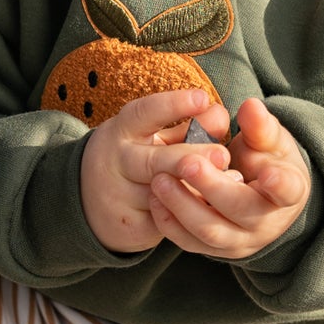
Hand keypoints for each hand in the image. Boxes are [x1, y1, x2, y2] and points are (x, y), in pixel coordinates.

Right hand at [80, 87, 234, 252]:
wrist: (90, 199)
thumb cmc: (137, 155)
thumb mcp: (156, 135)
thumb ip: (190, 125)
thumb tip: (221, 114)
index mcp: (123, 130)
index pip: (143, 114)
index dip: (172, 106)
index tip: (202, 98)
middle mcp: (117, 162)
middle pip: (154, 162)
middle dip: (188, 158)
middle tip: (223, 155)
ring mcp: (120, 197)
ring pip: (164, 196)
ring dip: (199, 190)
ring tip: (233, 182)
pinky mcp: (130, 226)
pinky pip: (166, 221)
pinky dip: (192, 214)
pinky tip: (215, 208)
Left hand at [147, 95, 309, 260]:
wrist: (259, 192)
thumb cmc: (267, 159)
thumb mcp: (270, 140)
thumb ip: (260, 126)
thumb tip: (250, 107)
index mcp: (290, 192)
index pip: (287, 191)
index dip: (279, 184)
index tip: (267, 172)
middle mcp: (267, 224)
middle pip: (240, 211)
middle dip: (212, 188)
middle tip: (186, 163)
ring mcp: (239, 241)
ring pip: (209, 231)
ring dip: (182, 206)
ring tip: (160, 180)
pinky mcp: (214, 249)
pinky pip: (189, 242)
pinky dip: (169, 222)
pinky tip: (154, 197)